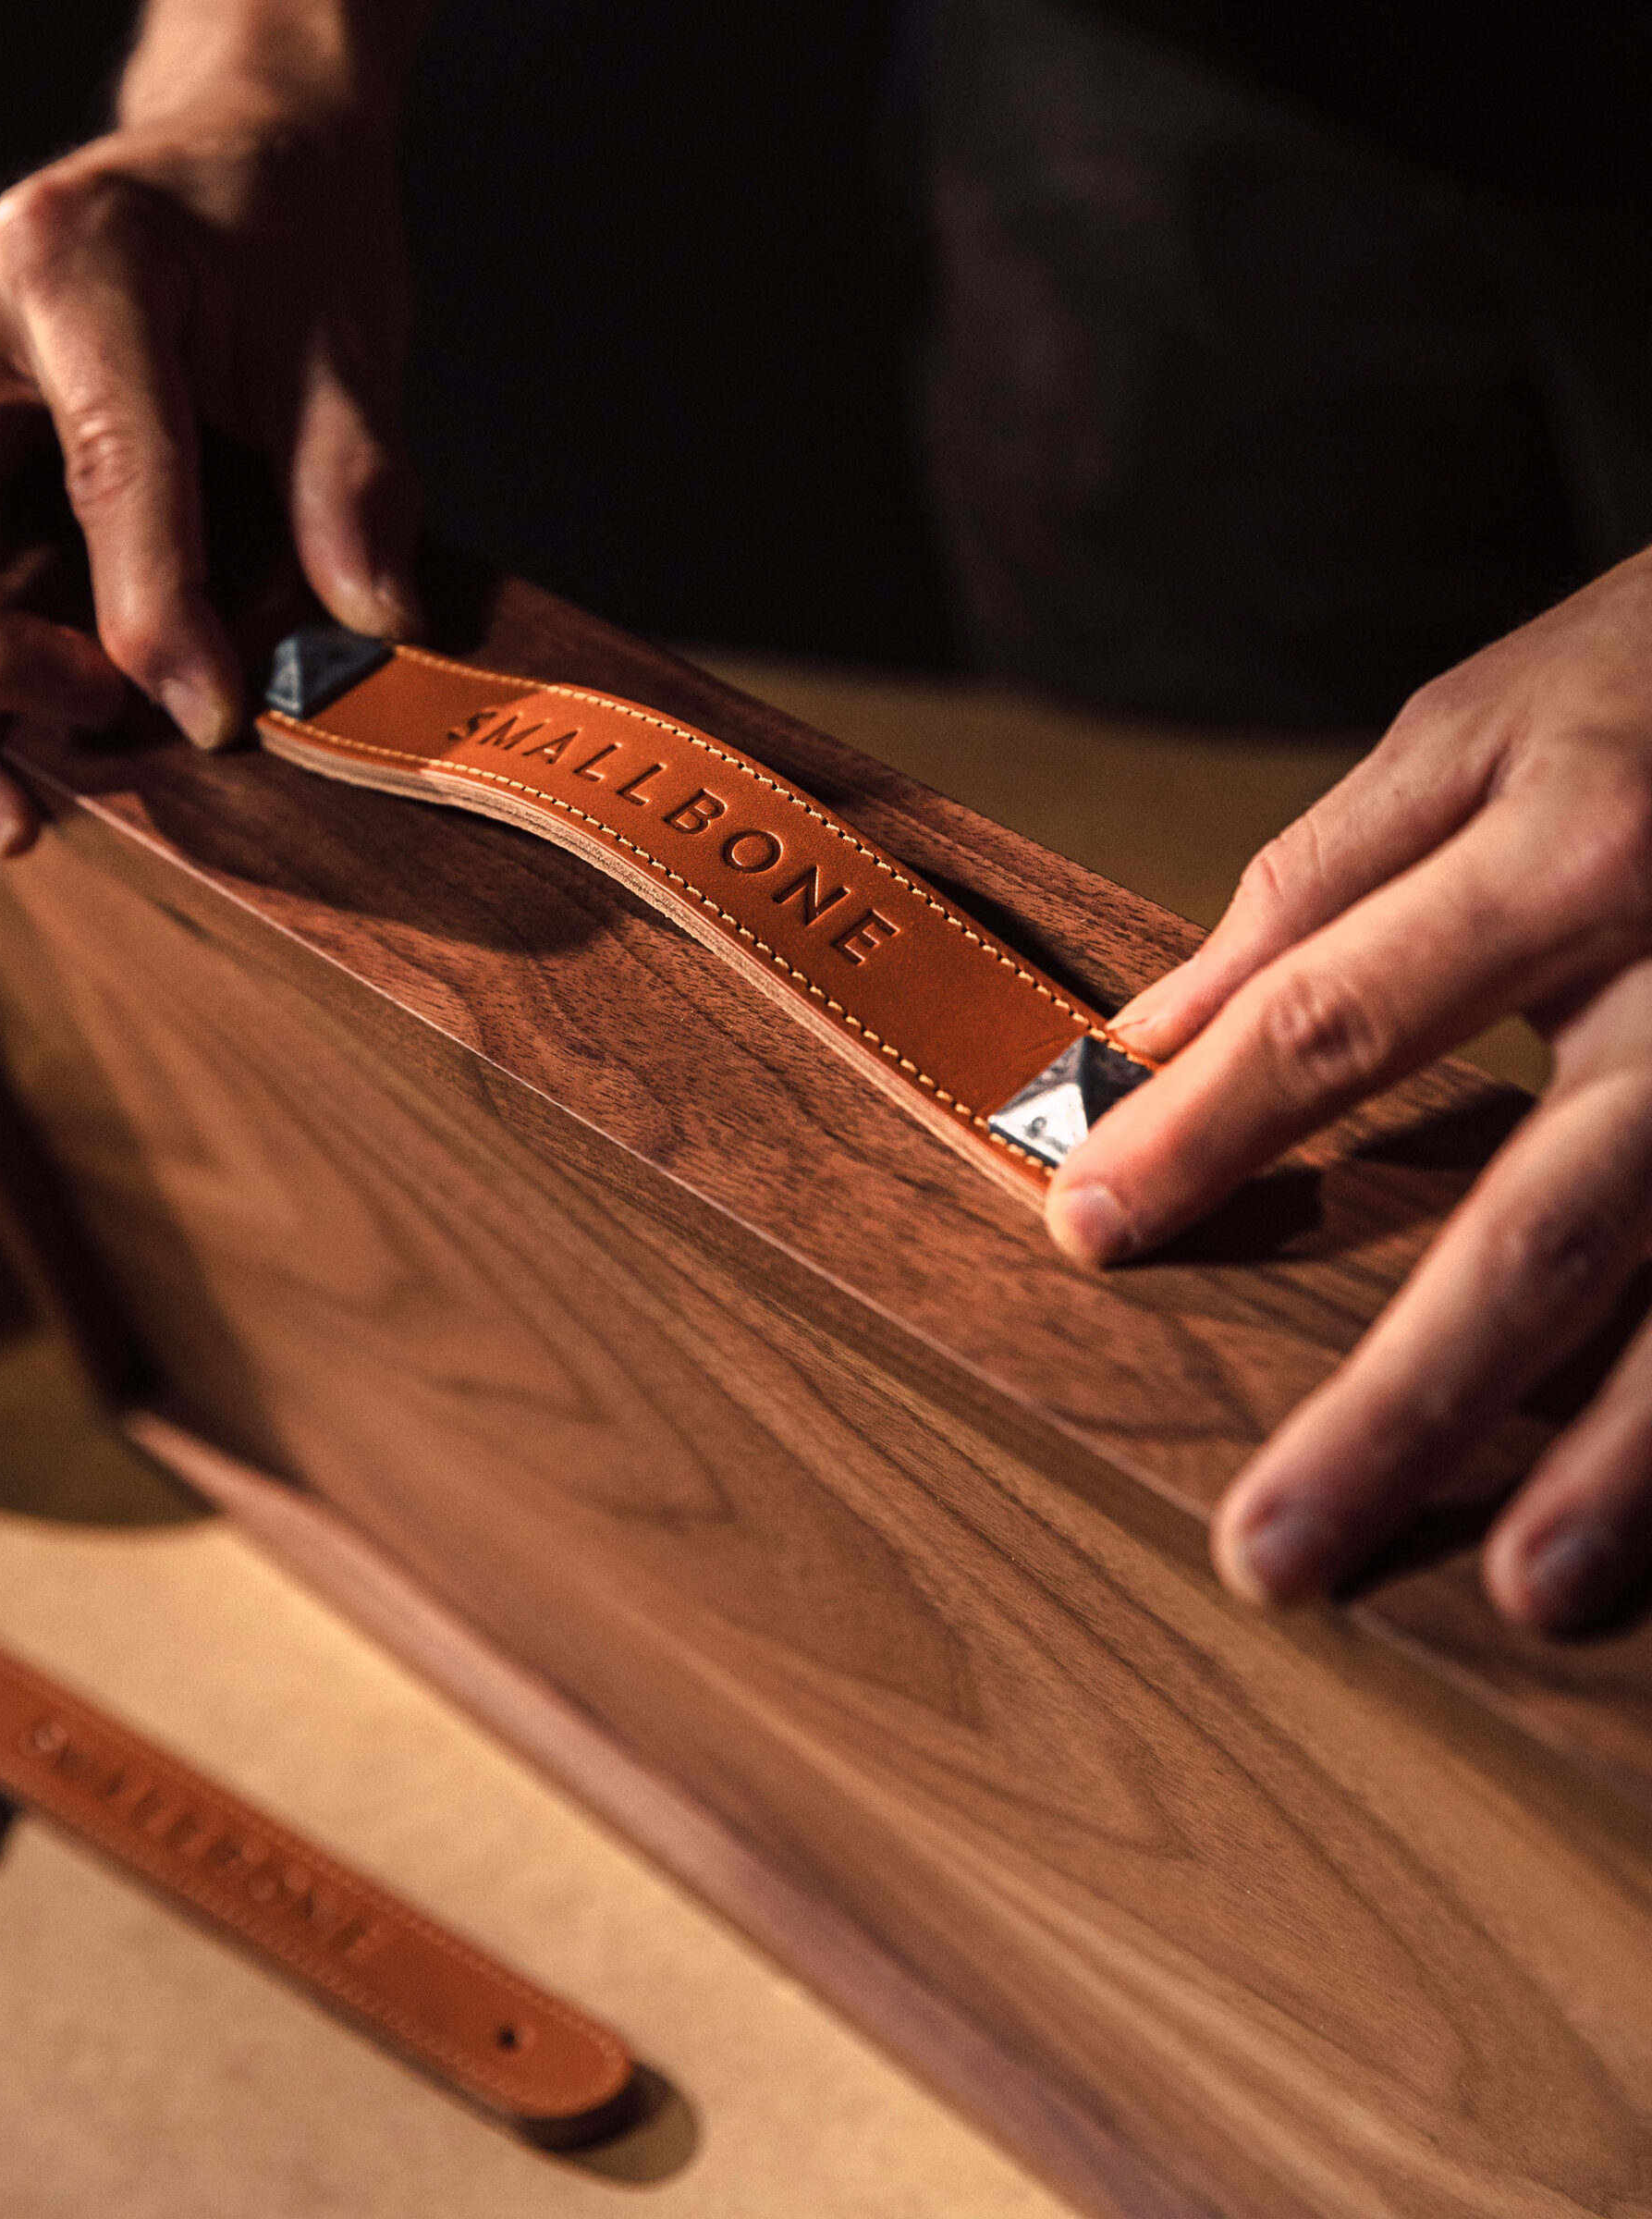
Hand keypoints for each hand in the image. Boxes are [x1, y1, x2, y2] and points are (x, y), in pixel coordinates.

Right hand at [0, 54, 417, 854]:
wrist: (227, 157)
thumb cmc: (285, 238)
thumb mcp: (346, 341)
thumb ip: (355, 480)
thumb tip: (371, 626)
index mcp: (75, 260)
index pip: (102, 468)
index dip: (155, 614)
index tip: (212, 718)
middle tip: (103, 738)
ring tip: (10, 819)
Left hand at [1047, 552, 1651, 1636]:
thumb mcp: (1483, 724)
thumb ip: (1312, 887)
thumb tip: (1140, 1038)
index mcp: (1577, 846)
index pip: (1339, 1021)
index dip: (1202, 1134)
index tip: (1084, 1232)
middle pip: (1542, 1224)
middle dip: (1406, 1399)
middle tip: (1272, 1555)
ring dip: (1629, 1464)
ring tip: (1531, 1594)